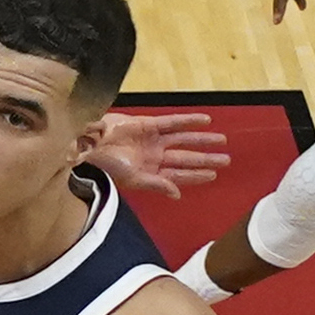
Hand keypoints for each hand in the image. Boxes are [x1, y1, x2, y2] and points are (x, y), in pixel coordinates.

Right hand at [93, 110, 230, 198]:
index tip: (213, 174)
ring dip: (202, 139)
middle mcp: (154, 157)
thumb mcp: (133, 180)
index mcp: (150, 173)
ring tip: (220, 140)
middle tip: (226, 159)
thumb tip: (177, 194)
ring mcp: (152, 140)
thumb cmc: (106, 168)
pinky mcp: (148, 124)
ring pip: (184, 139)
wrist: (89, 146)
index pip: (180, 175)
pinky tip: (205, 121)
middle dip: (205, 158)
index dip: (197, 175)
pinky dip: (189, 121)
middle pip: (186, 157)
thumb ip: (156, 185)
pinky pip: (173, 122)